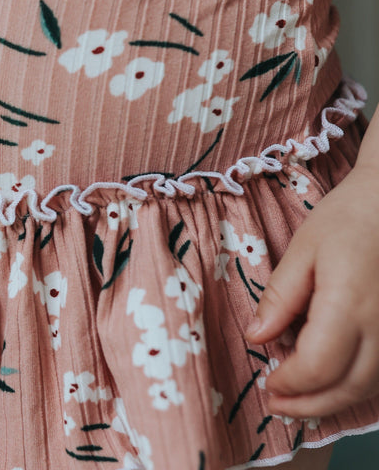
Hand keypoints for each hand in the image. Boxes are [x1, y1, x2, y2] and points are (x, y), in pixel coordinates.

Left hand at [243, 164, 378, 418]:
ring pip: (370, 387)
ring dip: (333, 400)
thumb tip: (257, 337)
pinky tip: (331, 381)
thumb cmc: (347, 218)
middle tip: (277, 406)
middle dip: (309, 404)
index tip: (267, 381)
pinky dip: (355, 386)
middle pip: (348, 388)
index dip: (290, 382)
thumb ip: (280, 297)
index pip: (318, 366)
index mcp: (350, 304)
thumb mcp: (302, 251)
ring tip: (299, 400)